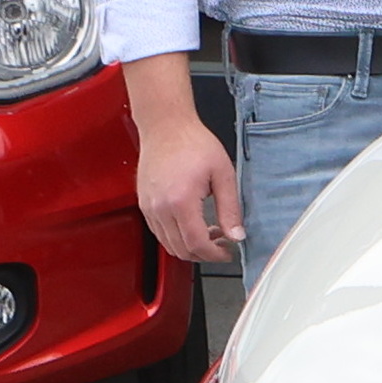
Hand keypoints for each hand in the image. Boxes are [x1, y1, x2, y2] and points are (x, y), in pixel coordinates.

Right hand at [138, 118, 240, 267]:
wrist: (166, 127)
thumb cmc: (193, 143)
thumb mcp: (223, 174)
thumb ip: (230, 209)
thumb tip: (237, 235)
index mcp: (180, 201)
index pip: (197, 244)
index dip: (215, 255)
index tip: (228, 252)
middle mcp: (159, 208)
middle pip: (180, 250)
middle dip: (204, 254)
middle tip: (223, 244)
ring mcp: (148, 207)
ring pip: (168, 244)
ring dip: (190, 246)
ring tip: (211, 232)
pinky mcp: (144, 204)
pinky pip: (159, 232)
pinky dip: (176, 236)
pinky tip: (194, 224)